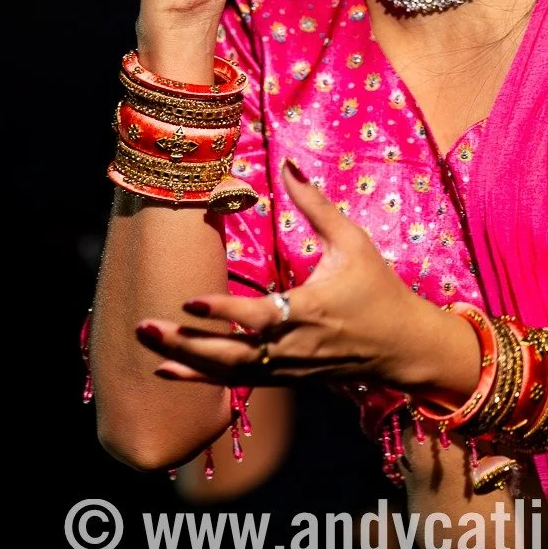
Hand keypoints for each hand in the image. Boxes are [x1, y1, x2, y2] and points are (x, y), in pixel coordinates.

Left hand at [134, 160, 480, 396]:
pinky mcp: (284, 378)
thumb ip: (316, 205)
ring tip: (146, 343)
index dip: (223, 313)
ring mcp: (287, 368)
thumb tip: (290, 165)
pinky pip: (237, 383)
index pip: (259, 316)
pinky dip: (200, 380)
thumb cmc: (378, 290)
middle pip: (232, 353)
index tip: (188, 302)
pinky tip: (166, 370)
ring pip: (229, 372)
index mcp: (310, 311)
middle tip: (145, 326)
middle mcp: (293, 346)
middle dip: (186, 343)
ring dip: (186, 360)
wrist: (402, 346)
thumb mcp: (353, 242)